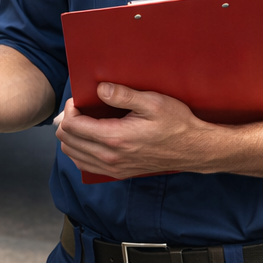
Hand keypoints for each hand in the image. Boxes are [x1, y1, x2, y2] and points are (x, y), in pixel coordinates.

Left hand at [53, 82, 220, 177]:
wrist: (194, 149)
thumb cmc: (177, 123)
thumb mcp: (153, 102)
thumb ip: (123, 95)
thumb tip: (100, 89)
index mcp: (115, 138)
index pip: (72, 127)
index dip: (70, 109)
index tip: (80, 99)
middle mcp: (110, 157)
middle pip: (67, 141)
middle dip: (67, 122)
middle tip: (80, 108)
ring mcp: (113, 168)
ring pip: (72, 155)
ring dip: (72, 137)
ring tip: (83, 121)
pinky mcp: (118, 173)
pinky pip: (85, 165)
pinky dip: (80, 151)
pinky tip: (90, 138)